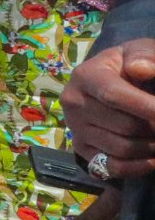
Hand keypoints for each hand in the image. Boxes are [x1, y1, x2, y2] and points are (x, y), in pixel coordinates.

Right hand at [62, 40, 154, 182]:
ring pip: (121, 148)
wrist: (111, 80)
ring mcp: (75, 128)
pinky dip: (137, 167)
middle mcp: (73, 102)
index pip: (114, 95)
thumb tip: (140, 69)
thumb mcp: (140, 52)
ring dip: (150, 147)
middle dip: (154, 129)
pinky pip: (111, 166)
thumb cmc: (131, 66)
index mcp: (85, 76)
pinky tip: (153, 159)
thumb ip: (144, 56)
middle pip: (124, 126)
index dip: (147, 107)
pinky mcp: (81, 148)